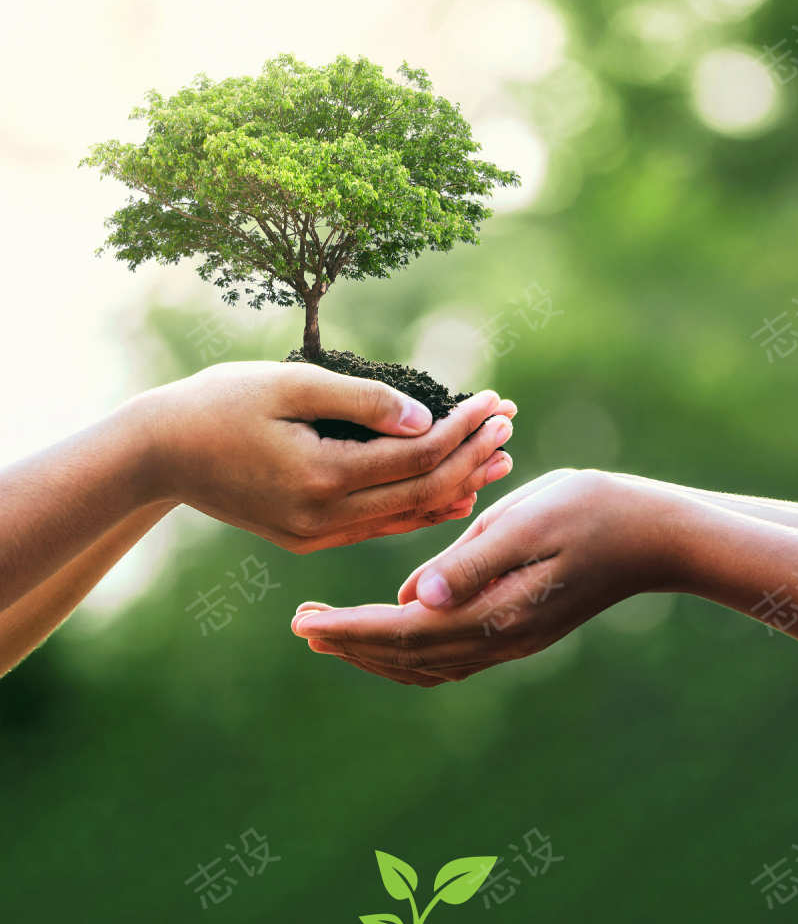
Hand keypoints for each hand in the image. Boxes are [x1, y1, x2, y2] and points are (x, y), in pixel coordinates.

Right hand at [155, 359, 514, 548]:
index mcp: (322, 478)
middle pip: (421, 493)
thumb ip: (360, 399)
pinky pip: (379, 527)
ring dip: (454, 487)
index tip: (495, 400)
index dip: (462, 429)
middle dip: (470, 458)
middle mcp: (325, 519)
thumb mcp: (289, 383)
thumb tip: (426, 415)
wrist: (162, 454)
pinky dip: (418, 509)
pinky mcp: (310, 539)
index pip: (416, 456)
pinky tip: (450, 494)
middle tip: (509, 425)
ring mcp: (317, 537)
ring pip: (405, 518)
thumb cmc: (219, 403)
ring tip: (497, 460)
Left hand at [291, 460, 654, 670]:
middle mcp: (496, 641)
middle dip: (349, 643)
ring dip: (373, 652)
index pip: (402, 631)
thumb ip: (470, 561)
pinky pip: (446, 657)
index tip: (303, 620)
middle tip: (301, 623)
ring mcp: (507, 643)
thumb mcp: (527, 520)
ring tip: (331, 630)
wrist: (652, 536)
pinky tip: (389, 630)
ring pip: (422, 664)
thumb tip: (413, 595)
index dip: (349, 628)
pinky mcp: (514, 633)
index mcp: (493, 613)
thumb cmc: (592, 510)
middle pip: (404, 657)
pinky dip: (406, 651)